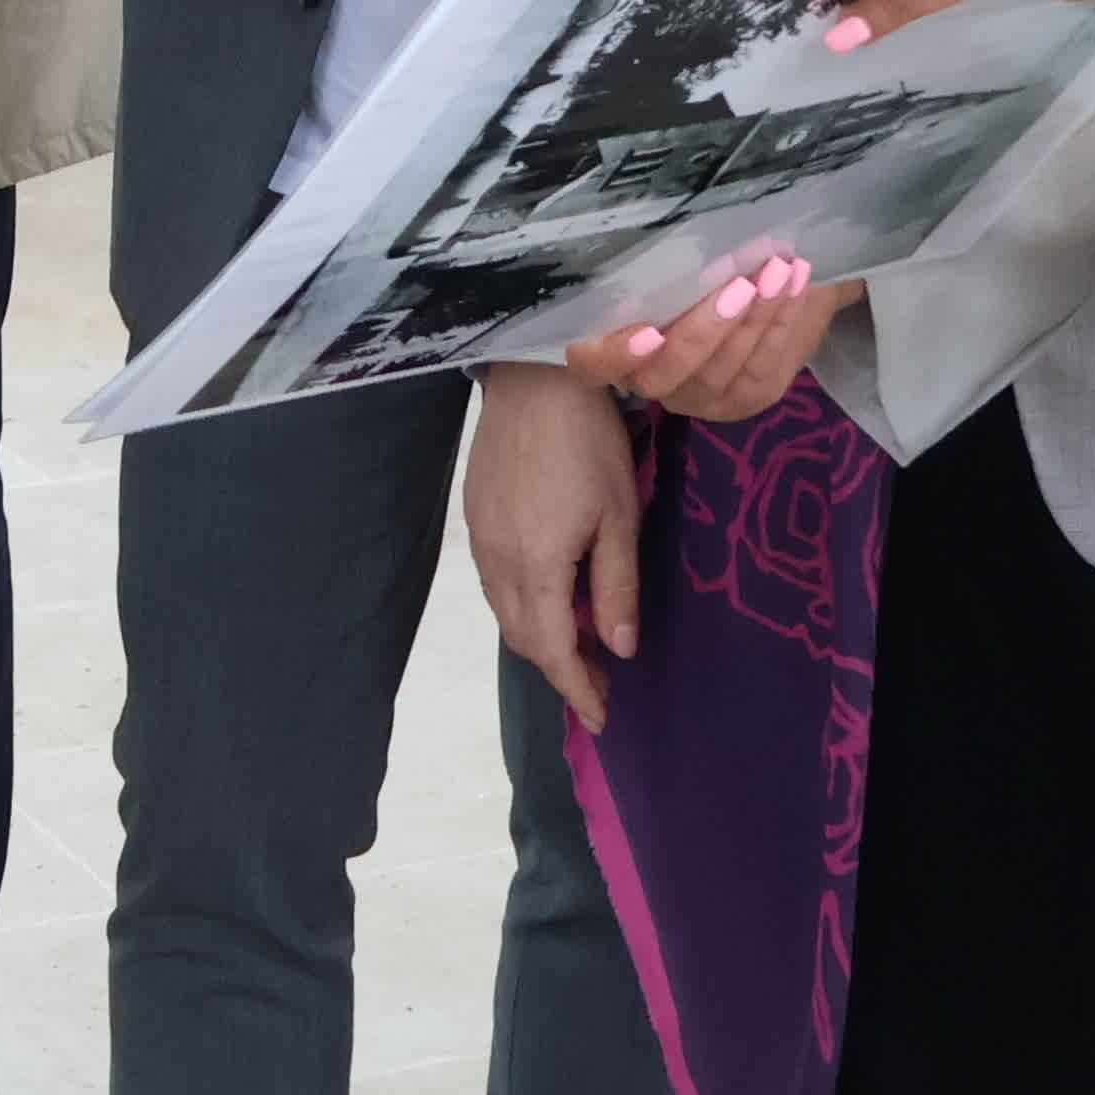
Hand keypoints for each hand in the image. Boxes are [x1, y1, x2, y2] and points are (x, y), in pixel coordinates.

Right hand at [464, 359, 648, 731]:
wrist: (534, 376)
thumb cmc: (588, 444)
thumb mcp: (619, 516)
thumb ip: (615, 587)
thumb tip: (619, 649)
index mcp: (535, 566)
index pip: (551, 650)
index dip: (578, 689)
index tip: (603, 719)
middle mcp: (496, 562)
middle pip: (522, 637)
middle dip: (560, 667)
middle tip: (602, 680)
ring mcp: (479, 538)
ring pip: (504, 611)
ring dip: (539, 636)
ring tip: (580, 640)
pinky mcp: (474, 515)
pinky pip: (494, 581)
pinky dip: (522, 603)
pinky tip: (550, 591)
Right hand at [557, 255, 847, 423]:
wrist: (769, 286)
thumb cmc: (708, 262)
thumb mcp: (678, 257)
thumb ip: (659, 256)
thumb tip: (659, 215)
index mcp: (616, 345)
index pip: (592, 365)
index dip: (613, 355)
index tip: (650, 331)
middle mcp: (652, 381)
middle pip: (666, 374)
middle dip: (705, 330)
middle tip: (740, 283)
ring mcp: (701, 398)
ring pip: (720, 371)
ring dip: (754, 318)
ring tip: (778, 269)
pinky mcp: (746, 400)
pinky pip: (761, 367)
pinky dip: (779, 323)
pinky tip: (795, 284)